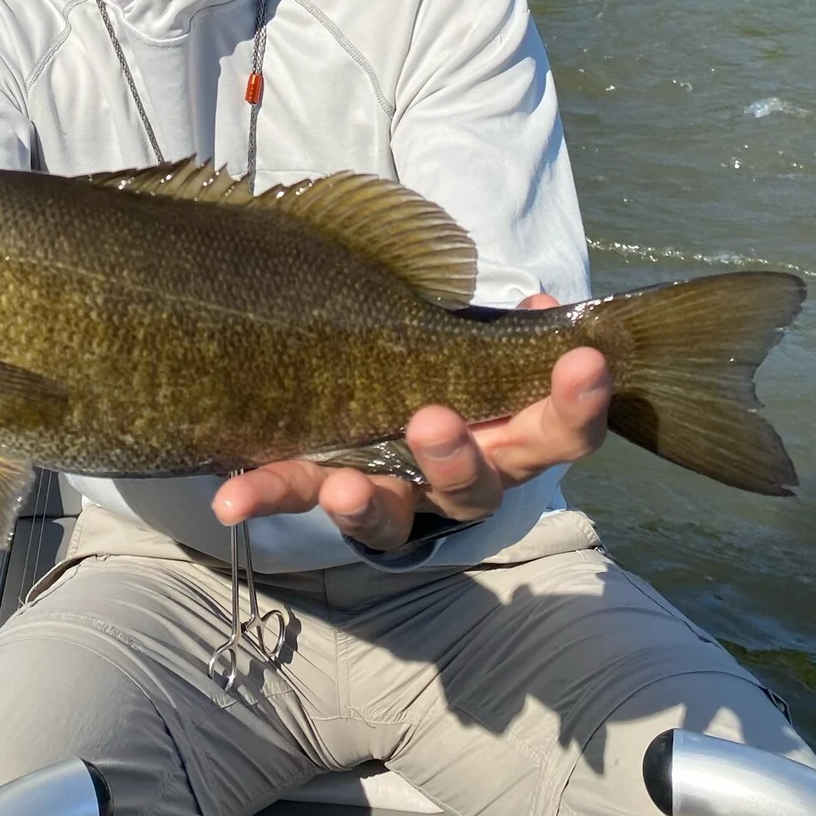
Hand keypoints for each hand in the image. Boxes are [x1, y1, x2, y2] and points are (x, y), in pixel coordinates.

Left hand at [212, 294, 610, 551]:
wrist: (386, 425)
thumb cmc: (447, 371)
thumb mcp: (479, 346)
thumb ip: (503, 332)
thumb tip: (543, 303)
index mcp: (508, 437)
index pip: (562, 431)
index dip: (577, 400)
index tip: (585, 359)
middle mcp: (457, 481)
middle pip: (475, 485)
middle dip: (456, 456)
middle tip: (432, 420)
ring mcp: (392, 496)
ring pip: (391, 513)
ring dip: (367, 501)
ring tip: (344, 487)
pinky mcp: (325, 492)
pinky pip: (295, 496)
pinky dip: (263, 494)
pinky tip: (230, 499)